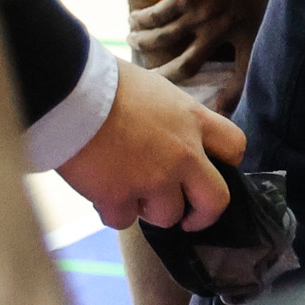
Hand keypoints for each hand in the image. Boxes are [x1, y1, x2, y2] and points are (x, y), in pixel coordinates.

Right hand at [60, 58, 239, 230]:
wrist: (68, 92)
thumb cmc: (107, 83)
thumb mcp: (157, 90)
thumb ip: (175, 118)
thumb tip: (175, 134)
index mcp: (193, 121)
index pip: (236, 147)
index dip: (227, 165)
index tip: (211, 173)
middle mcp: (182, 154)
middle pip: (216, 200)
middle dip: (202, 215)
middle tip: (188, 219)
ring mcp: (153, 179)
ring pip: (167, 216)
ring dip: (149, 209)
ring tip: (129, 190)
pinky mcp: (119, 197)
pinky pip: (124, 221)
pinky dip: (113, 211)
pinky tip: (101, 193)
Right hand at [128, 0, 284, 110]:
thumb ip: (268, 14)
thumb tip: (273, 32)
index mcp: (254, 28)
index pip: (245, 76)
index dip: (230, 100)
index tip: (215, 108)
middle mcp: (226, 27)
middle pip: (190, 68)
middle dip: (169, 82)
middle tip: (157, 90)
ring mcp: (200, 13)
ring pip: (163, 46)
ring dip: (145, 50)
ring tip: (136, 48)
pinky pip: (154, 21)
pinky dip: (140, 24)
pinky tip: (133, 25)